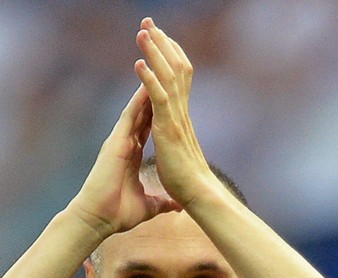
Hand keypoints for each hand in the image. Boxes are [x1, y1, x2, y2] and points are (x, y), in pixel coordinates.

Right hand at [70, 85, 174, 237]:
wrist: (97, 219)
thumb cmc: (117, 214)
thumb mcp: (148, 207)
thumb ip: (161, 202)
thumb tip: (176, 206)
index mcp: (132, 156)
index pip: (148, 129)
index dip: (158, 113)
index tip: (170, 98)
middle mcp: (125, 144)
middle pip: (143, 113)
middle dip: (153, 94)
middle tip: (164, 73)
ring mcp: (119, 141)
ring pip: (136, 109)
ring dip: (146, 89)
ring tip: (156, 69)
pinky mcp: (116, 142)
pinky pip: (129, 116)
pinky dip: (138, 100)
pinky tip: (146, 84)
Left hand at [134, 17, 211, 208]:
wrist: (198, 196)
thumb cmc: (189, 185)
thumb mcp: (180, 161)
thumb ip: (180, 150)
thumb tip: (183, 161)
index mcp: (180, 118)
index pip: (178, 79)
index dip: (169, 56)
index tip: (159, 37)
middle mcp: (180, 112)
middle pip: (174, 68)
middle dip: (161, 43)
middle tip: (149, 21)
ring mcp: (175, 118)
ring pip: (166, 77)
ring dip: (154, 52)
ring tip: (143, 31)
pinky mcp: (169, 129)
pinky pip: (158, 98)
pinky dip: (149, 79)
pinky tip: (139, 63)